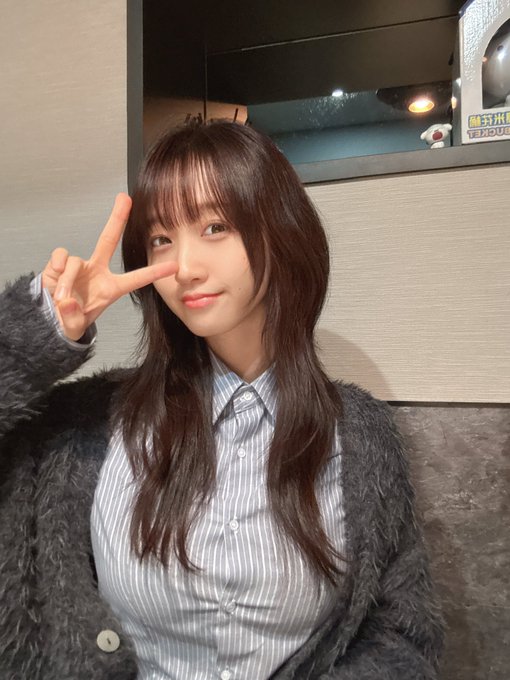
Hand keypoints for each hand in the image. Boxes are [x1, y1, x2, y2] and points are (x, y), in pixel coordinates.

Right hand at [42, 193, 176, 340]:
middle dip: (117, 217)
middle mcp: (98, 271)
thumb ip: (73, 318)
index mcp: (111, 288)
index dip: (154, 272)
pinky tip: (56, 277)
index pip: (136, 278)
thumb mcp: (75, 327)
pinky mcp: (60, 264)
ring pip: (77, 263)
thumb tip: (68, 300)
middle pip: (109, 239)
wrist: (51, 319)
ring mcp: (80, 266)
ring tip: (63, 300)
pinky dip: (58, 267)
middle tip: (126, 198)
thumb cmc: (71, 320)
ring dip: (68, 283)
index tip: (174, 266)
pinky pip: (62, 257)